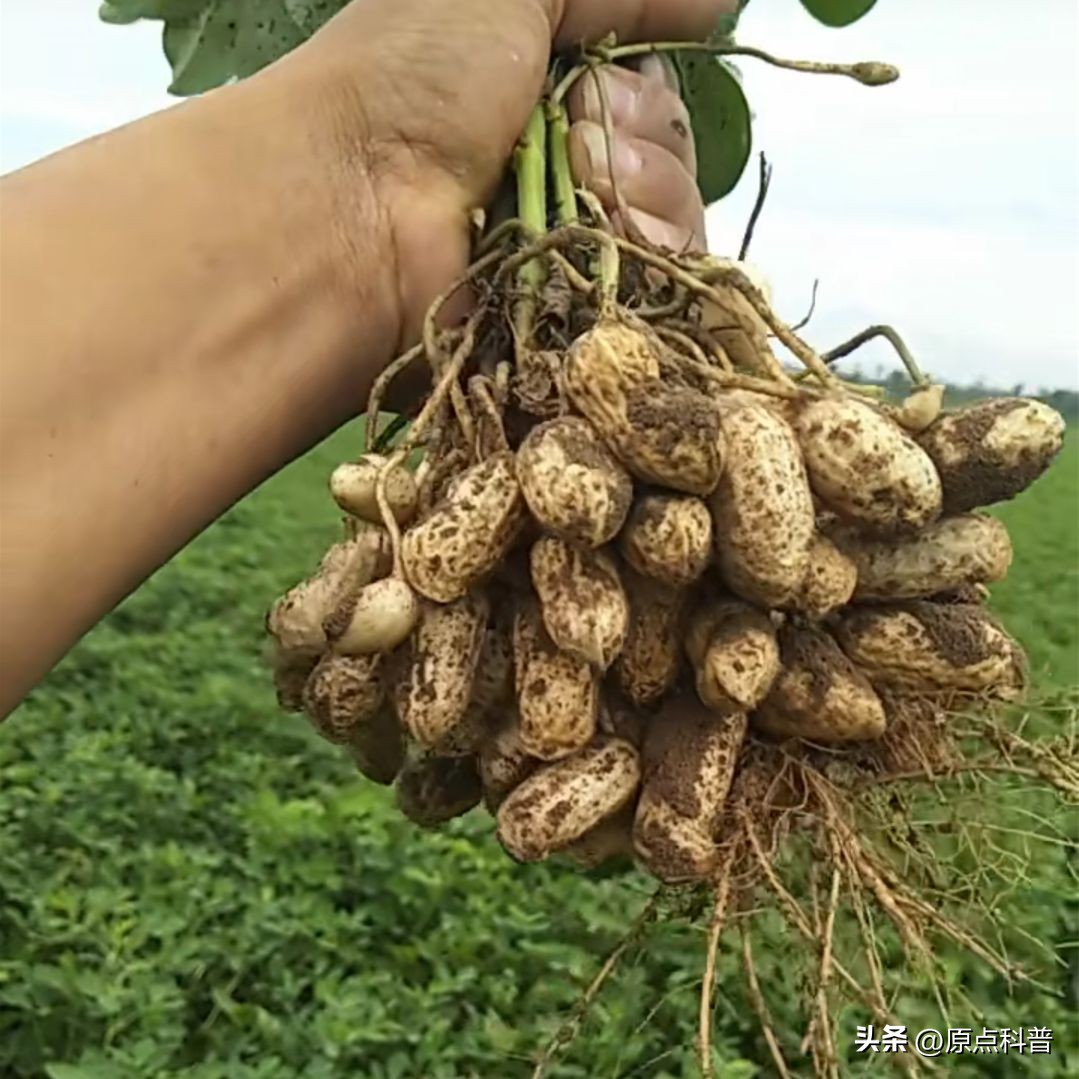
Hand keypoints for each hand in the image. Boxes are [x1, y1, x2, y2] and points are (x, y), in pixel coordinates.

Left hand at [268, 0, 732, 344]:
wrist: (354, 211)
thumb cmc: (414, 79)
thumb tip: (717, 1)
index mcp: (541, 97)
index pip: (648, 97)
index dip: (649, 88)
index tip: (614, 80)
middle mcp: (557, 176)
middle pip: (669, 159)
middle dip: (647, 136)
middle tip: (588, 135)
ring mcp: (563, 254)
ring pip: (674, 223)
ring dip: (650, 191)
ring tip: (589, 183)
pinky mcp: (569, 321)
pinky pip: (659, 290)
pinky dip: (649, 254)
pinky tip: (611, 238)